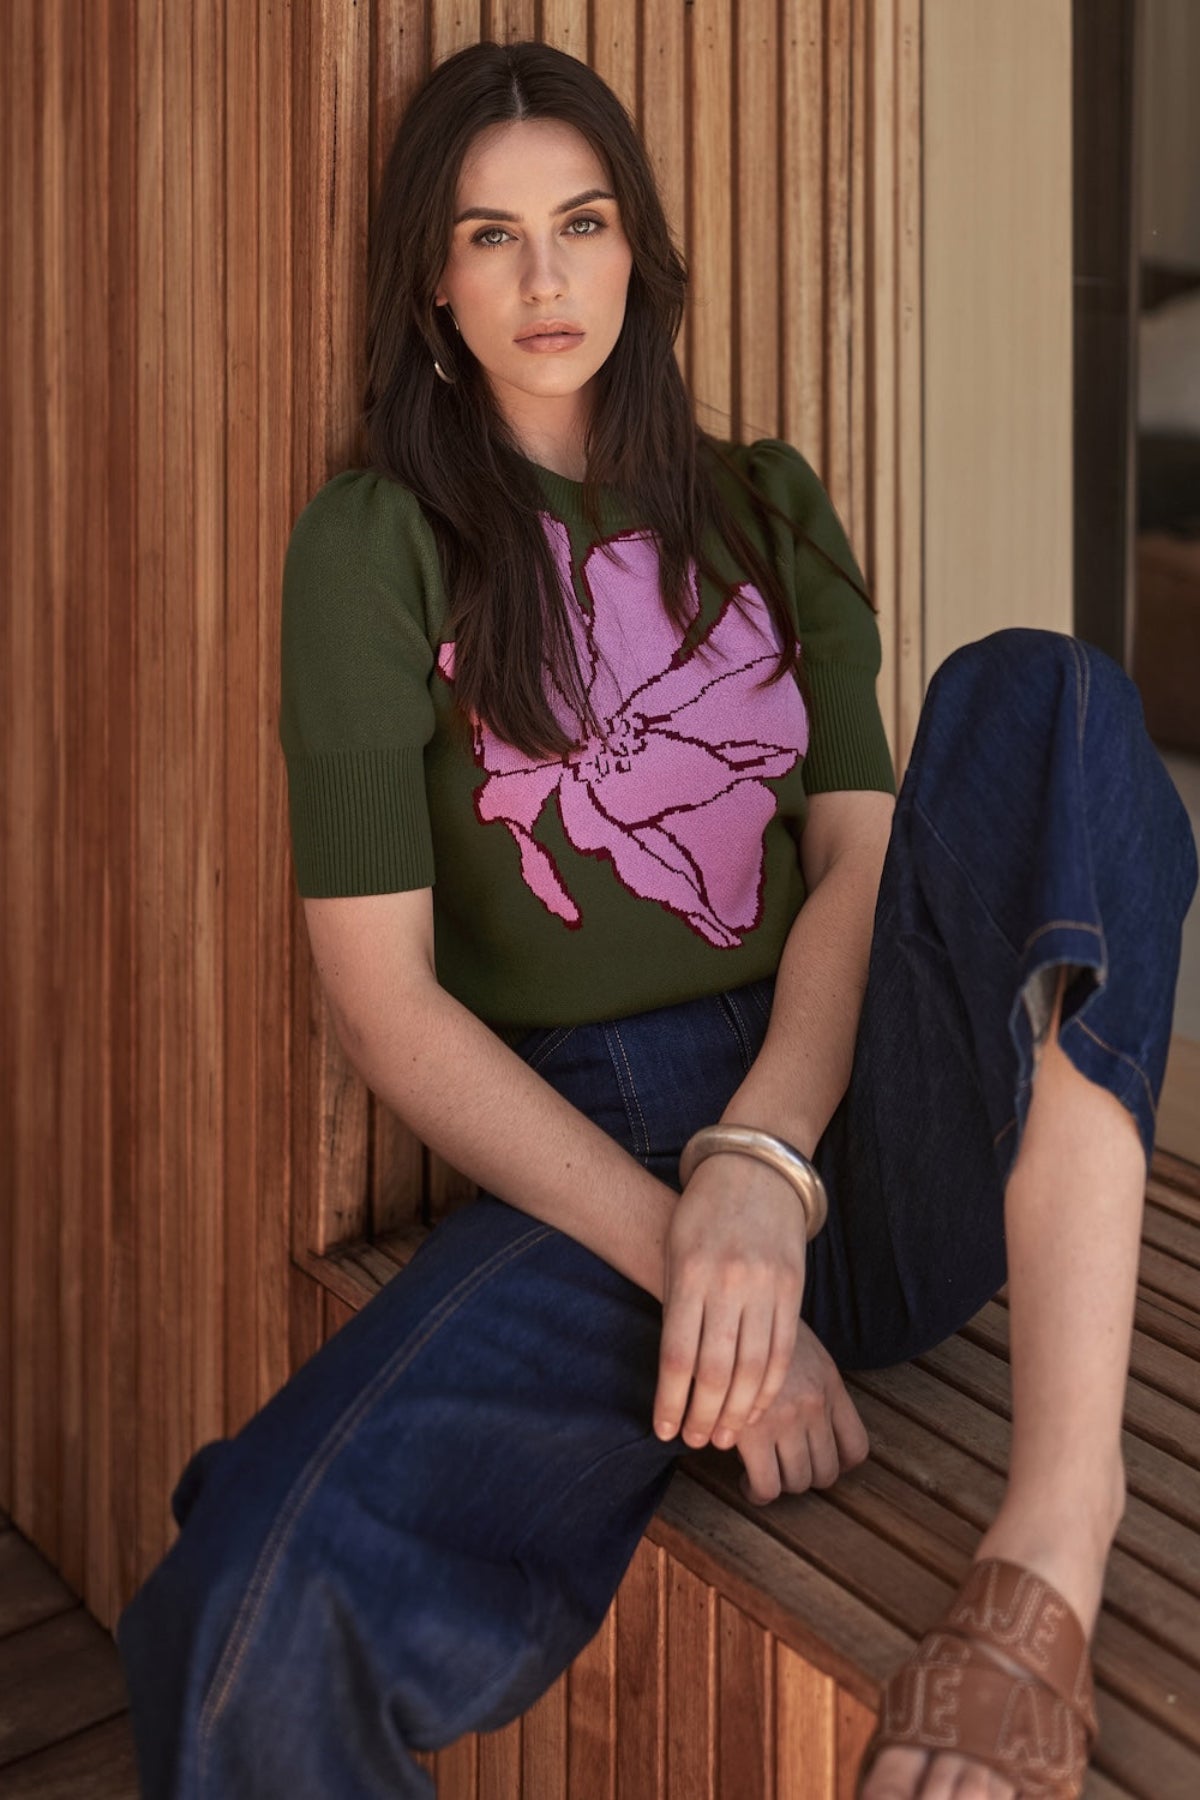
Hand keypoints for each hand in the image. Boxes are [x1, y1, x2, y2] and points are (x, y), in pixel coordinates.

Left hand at [653, 1151, 808, 1450]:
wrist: (753, 1168)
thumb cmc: (701, 1214)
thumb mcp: (675, 1252)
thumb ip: (676, 1307)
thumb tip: (675, 1375)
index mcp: (690, 1274)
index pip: (677, 1355)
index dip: (670, 1401)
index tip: (664, 1431)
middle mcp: (729, 1283)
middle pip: (716, 1370)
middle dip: (704, 1414)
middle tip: (695, 1442)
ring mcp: (766, 1286)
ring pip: (754, 1367)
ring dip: (739, 1410)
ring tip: (724, 1435)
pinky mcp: (794, 1289)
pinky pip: (784, 1350)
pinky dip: (770, 1385)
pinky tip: (758, 1407)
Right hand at [734, 1318, 868, 1502]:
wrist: (724, 1310)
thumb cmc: (758, 1331)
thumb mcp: (801, 1349)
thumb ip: (816, 1384)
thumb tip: (818, 1425)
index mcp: (830, 1385)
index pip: (857, 1449)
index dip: (838, 1464)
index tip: (814, 1459)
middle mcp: (814, 1404)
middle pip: (826, 1473)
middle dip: (804, 1477)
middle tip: (781, 1466)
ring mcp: (786, 1419)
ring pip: (797, 1482)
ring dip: (780, 1485)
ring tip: (762, 1473)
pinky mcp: (753, 1432)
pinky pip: (766, 1486)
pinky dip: (758, 1492)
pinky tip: (746, 1480)